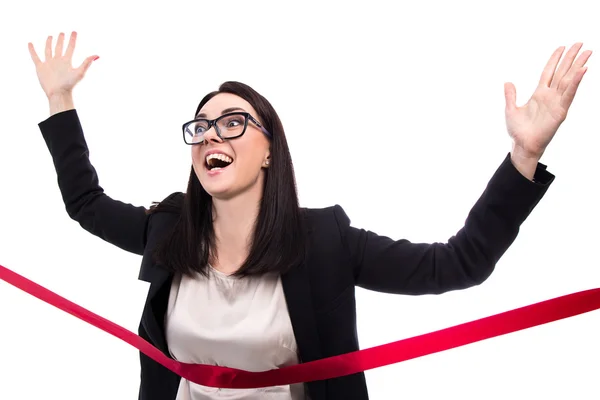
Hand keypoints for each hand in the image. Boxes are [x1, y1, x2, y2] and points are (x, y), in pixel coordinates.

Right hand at [28, 32, 97, 98]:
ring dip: (49, 43)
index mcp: (67, 61)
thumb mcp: (80, 72)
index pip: (71, 47)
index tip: (74, 32)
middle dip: (61, 40)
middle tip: (62, 33)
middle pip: (60, 48)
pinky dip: (32, 50)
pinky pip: (35, 57)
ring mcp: (49, 64)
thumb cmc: (70, 84)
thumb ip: (87, 63)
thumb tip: (97, 55)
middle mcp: (58, 61)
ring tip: (50, 36)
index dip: (72, 40)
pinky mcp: (40, 67)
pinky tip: (30, 44)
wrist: (58, 93)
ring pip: (49, 50)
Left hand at [504, 43, 590, 160]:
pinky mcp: (561, 111)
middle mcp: (550, 96)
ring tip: (587, 52)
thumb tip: (507, 82)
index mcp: (539, 94)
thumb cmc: (518, 131)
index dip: (555, 60)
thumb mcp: (511, 109)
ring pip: (569, 80)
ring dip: (578, 66)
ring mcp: (557, 102)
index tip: (562, 47)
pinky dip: (575, 82)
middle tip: (580, 43)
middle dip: (571, 58)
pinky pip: (569, 94)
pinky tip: (582, 70)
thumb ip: (511, 95)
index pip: (549, 72)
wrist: (522, 145)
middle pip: (562, 72)